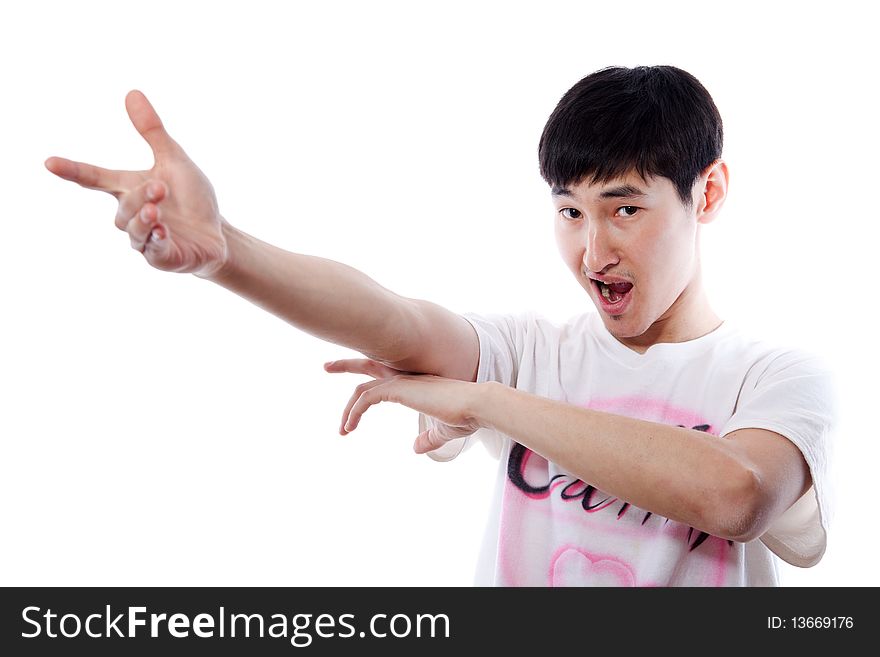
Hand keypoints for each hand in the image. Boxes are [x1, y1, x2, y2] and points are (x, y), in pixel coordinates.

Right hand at [45, 90, 227, 278]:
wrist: (217, 233)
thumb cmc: (192, 198)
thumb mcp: (174, 160)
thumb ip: (152, 132)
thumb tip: (132, 93)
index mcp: (130, 189)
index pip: (95, 178)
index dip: (72, 171)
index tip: (50, 162)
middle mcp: (133, 215)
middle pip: (123, 207)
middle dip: (140, 196)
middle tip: (161, 187)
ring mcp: (145, 238)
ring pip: (133, 230)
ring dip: (144, 218)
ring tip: (157, 210)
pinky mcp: (162, 257)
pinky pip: (152, 250)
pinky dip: (156, 240)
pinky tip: (163, 232)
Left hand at [323, 358, 484, 453]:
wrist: (477, 406)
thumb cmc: (465, 416)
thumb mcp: (443, 431)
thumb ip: (428, 438)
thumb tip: (415, 448)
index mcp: (414, 382)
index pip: (383, 372)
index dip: (366, 372)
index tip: (352, 378)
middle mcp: (404, 376)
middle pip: (366, 365)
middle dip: (345, 364)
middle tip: (327, 366)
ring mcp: (400, 381)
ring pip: (362, 389)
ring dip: (347, 408)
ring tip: (342, 431)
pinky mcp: (398, 390)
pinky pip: (366, 398)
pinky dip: (354, 412)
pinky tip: (350, 427)